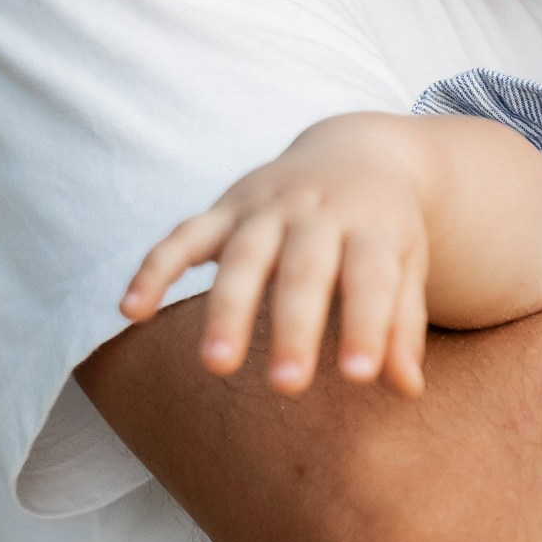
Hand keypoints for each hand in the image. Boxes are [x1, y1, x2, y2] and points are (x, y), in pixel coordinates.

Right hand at [121, 114, 433, 396]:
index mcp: (373, 227)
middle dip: (294, 327)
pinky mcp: (224, 208)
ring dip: (227, 309)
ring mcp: (267, 207)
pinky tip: (132, 312)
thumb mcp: (408, 266)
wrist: (356, 151)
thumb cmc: (385, 229)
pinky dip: (155, 269)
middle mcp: (319, 212)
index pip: (372, 278)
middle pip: (305, 270)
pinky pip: (183, 236)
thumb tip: (408, 391)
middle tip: (287, 386)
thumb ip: (403, 325)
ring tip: (217, 366)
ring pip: (243, 255)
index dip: (367, 324)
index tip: (360, 375)